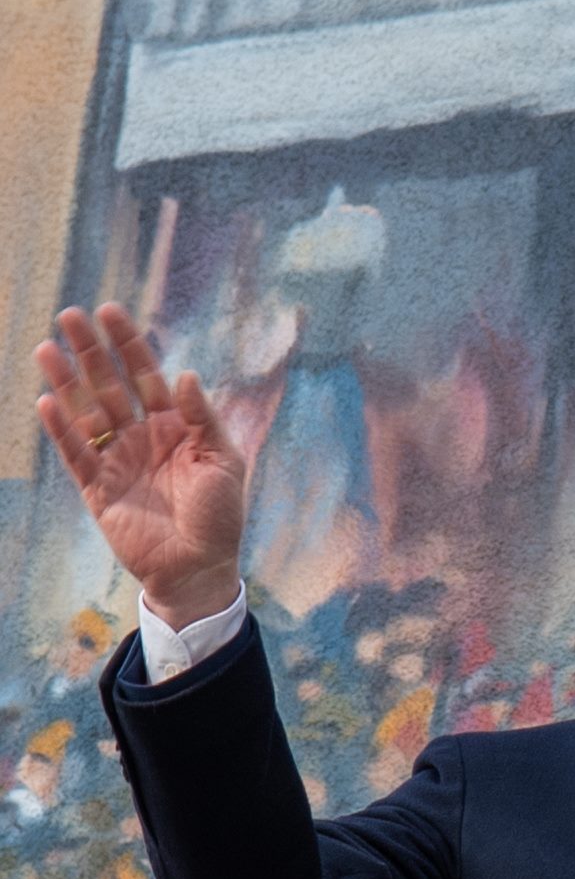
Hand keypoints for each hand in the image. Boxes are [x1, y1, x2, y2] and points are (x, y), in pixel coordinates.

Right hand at [35, 304, 247, 627]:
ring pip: (86, 412)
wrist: (200, 567)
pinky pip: (77, 453)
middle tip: (68, 315)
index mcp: (173, 425)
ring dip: (66, 381)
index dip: (128, 343)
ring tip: (47, 349)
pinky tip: (48, 401)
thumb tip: (183, 374)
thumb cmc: (219, 516)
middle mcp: (140, 436)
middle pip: (109, 384)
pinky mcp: (98, 489)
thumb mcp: (223, 461)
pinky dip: (62, 429)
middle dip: (90, 351)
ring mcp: (117, 460)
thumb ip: (203, 418)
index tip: (109, 310)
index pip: (145, 374)